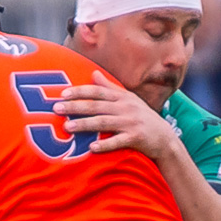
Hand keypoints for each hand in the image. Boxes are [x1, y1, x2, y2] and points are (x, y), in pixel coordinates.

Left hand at [54, 71, 176, 159]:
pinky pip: (118, 141)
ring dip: (85, 124)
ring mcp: (131, 123)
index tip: (63, 94)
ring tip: (67, 127)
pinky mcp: (136, 138)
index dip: (81, 92)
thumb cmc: (141, 118)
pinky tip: (92, 147)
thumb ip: (110, 88)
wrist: (164, 139)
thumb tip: (93, 73)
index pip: (98, 92)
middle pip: (97, 106)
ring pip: (104, 122)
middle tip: (56, 108)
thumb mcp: (128, 100)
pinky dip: (105, 144)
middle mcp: (126, 108)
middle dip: (76, 106)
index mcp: (122, 98)